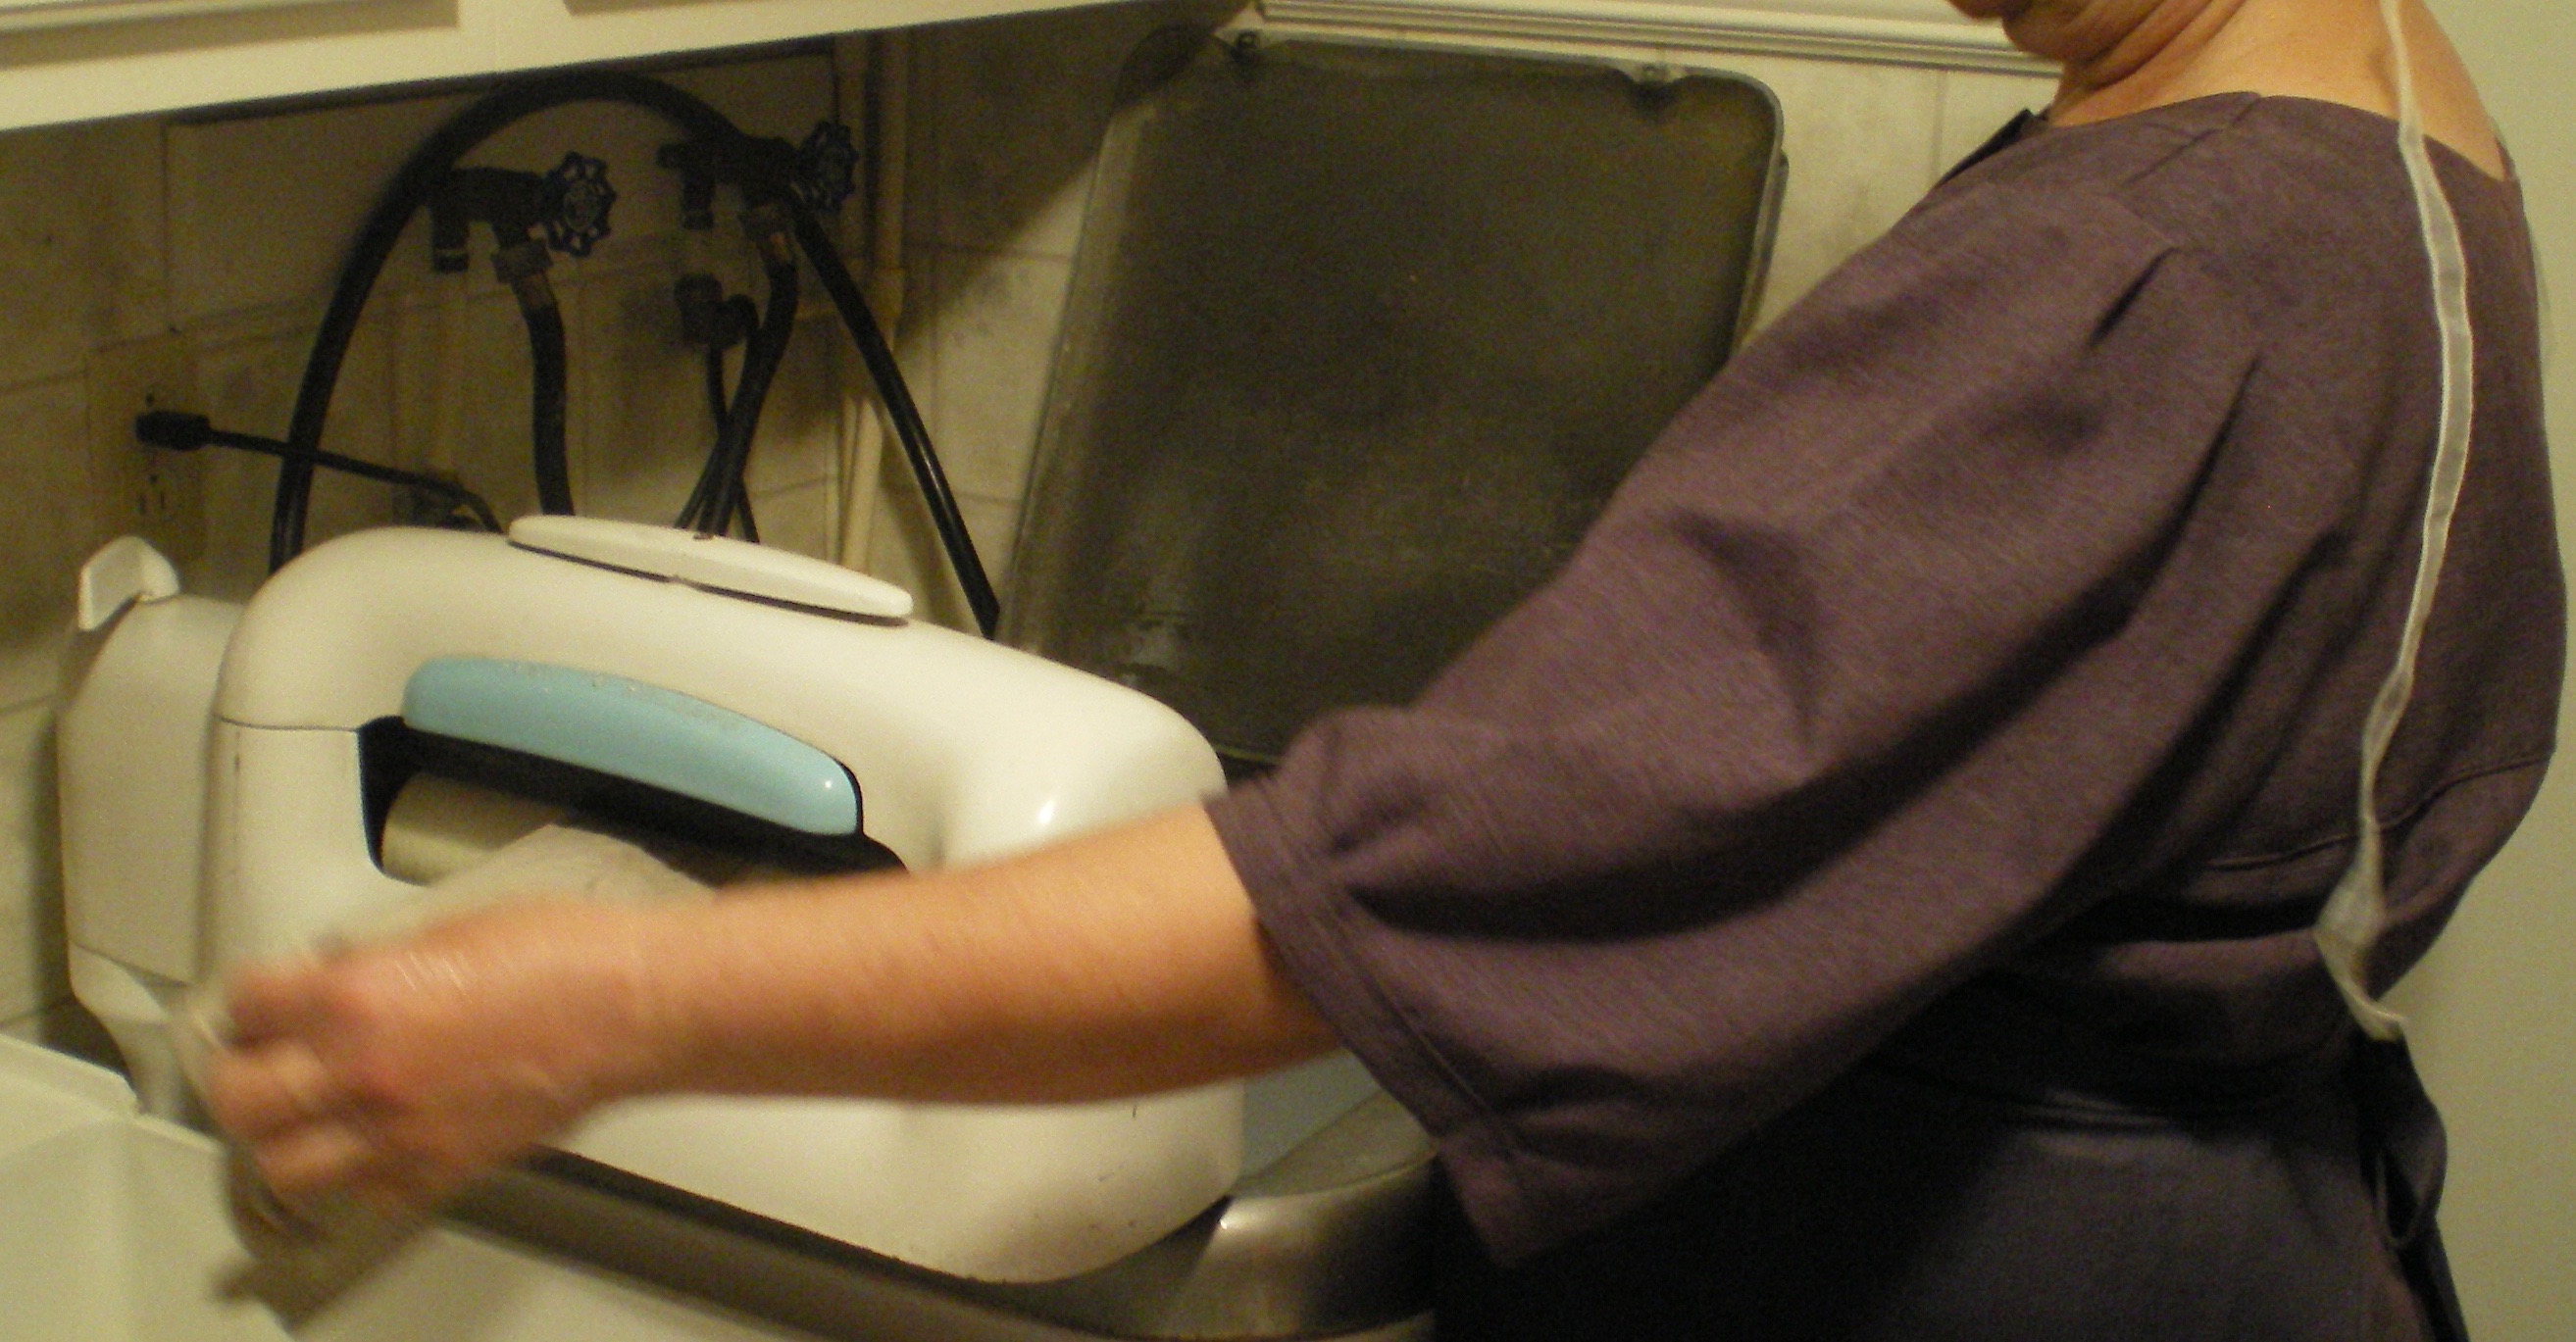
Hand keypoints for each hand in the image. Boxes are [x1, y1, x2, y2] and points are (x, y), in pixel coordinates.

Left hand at [202, 900, 675, 1214]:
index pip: (247, 1003)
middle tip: (260, 1060)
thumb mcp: (449, 923)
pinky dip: (356, 1172)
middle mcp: (364, 1071)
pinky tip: (375, 1138)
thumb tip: (338, 983)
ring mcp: (400, 1130)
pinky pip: (364, 1194)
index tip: (263, 998)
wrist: (635, 1007)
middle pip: (239, 1099)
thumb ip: (377, 963)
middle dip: (241, 1075)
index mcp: (359, 996)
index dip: (253, 996)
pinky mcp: (443, 1168)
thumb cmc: (567, 954)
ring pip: (284, 1166)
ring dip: (284, 1138)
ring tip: (304, 1113)